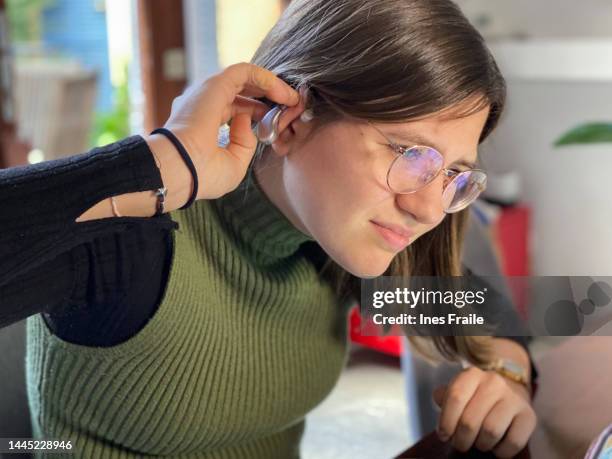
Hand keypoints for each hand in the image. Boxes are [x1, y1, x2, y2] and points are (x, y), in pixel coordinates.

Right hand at [155, 62, 302, 199]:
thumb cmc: (202, 175)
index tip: (279, 121)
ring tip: (292, 98)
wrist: (180, 170)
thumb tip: (249, 120)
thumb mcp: (234, 164)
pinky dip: (267, 79)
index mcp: (203, 126)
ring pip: (245, 79)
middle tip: (291, 106)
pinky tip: (283, 93)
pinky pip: (246, 72)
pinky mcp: (215, 85)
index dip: (259, 114)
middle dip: (269, 98)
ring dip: (272, 87)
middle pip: (242, 93)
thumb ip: (245, 142)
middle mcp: (203, 106)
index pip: (235, 111)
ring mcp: (208, 94)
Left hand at [432, 366, 536, 457]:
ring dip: (480, 445)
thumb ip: (444, 396)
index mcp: (472, 375)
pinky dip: (501, 451)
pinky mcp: (529, 416)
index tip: (443, 435)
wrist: (510, 391)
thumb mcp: (458, 391)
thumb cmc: (476, 397)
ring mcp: (513, 398)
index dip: (446, 422)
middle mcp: (494, 382)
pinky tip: (496, 447)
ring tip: (478, 443)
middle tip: (460, 444)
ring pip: (491, 432)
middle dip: (461, 439)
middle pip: (470, 420)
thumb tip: (439, 402)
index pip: (455, 398)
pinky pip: (513, 442)